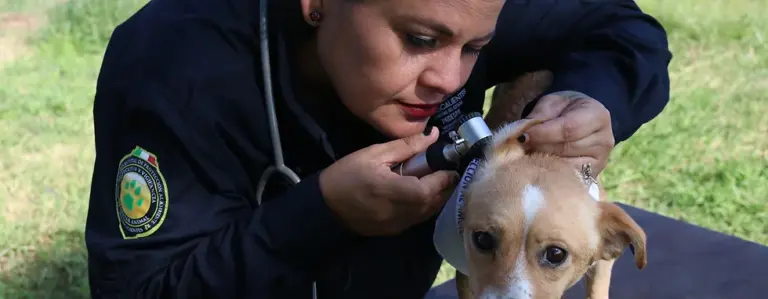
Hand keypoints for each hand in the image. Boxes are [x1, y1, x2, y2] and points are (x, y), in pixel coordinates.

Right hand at [319, 127, 458, 235]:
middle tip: (446, 172)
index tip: (449, 166)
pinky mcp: (392, 231)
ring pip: (427, 214)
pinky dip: (424, 208)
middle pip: (433, 204)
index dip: (444, 179)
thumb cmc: (347, 174)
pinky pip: (416, 220)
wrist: (324, 206)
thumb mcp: (373, 154)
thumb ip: (406, 146)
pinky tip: (419, 195)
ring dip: (436, 199)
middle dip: (444, 188)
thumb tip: (433, 136)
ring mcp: (396, 226)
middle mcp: (398, 213)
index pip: (429, 189)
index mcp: (392, 191)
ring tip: (436, 182)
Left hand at [523, 91, 614, 175]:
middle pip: (565, 148)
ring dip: (541, 160)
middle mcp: (604, 140)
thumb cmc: (565, 110)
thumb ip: (540, 115)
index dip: (543, 133)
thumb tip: (523, 134)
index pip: (569, 128)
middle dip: (539, 147)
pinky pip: (566, 177)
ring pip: (564, 164)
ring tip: (527, 154)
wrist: (582, 121)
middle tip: (520, 147)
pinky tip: (537, 166)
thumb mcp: (553, 103)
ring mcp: (600, 161)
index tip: (523, 136)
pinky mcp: (591, 176)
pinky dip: (549, 172)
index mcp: (598, 116)